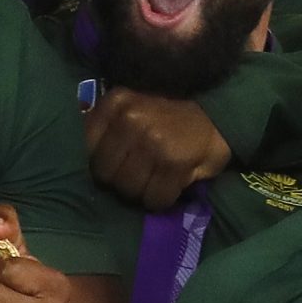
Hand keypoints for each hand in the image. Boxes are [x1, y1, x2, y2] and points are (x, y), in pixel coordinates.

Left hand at [86, 90, 229, 211]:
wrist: (222, 112)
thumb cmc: (171, 113)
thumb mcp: (133, 105)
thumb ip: (107, 125)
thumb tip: (80, 155)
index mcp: (115, 103)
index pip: (87, 148)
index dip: (100, 163)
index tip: (114, 165)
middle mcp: (130, 120)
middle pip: (106, 175)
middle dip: (119, 181)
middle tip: (136, 176)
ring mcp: (152, 142)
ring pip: (129, 190)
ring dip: (141, 192)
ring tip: (153, 180)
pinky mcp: (174, 164)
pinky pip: (155, 199)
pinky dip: (161, 199)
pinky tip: (170, 186)